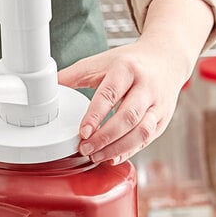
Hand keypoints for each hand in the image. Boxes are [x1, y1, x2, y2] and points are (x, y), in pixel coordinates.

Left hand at [58, 40, 187, 164]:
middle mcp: (146, 87)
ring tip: (96, 156)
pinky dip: (129, 152)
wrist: (167, 59)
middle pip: (128, 117)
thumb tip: (47, 85)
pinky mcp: (163, 120)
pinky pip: (147, 140)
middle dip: (105, 137)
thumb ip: (74, 74)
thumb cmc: (131, 62)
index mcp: (127, 69)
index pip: (110, 94)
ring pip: (141, 131)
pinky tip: (112, 158)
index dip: (96, 115)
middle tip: (84, 149)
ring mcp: (158, 105)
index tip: (83, 132)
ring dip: (117, 148)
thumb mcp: (102, 62)